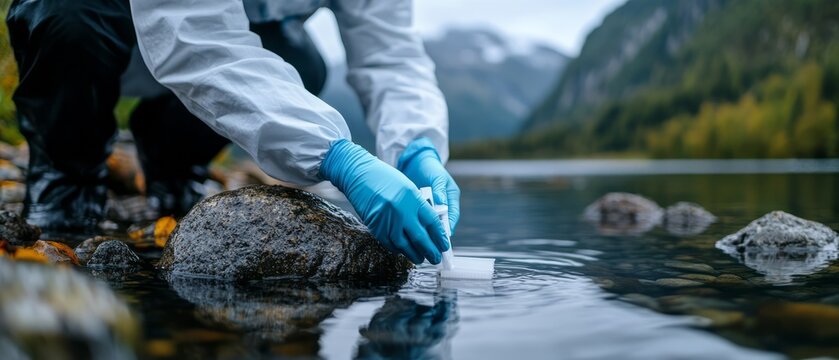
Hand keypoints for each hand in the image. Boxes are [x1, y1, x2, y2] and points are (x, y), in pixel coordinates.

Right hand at [320, 139, 448, 263]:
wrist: (360, 175)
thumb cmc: (385, 179)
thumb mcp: (408, 188)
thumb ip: (419, 206)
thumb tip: (430, 227)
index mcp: (413, 198)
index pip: (432, 222)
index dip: (440, 237)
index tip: (444, 245)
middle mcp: (401, 211)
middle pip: (420, 238)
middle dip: (430, 251)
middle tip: (436, 258)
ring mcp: (387, 220)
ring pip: (404, 245)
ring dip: (414, 255)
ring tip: (421, 259)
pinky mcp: (375, 227)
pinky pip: (390, 243)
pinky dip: (398, 250)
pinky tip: (404, 252)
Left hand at [397, 138, 459, 234]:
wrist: (416, 162)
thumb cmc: (430, 167)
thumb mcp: (437, 177)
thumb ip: (439, 190)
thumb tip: (442, 202)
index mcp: (451, 198)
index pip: (452, 215)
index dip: (449, 226)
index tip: (444, 235)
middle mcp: (443, 204)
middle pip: (442, 222)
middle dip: (437, 232)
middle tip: (431, 241)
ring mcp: (431, 207)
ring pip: (430, 222)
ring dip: (425, 228)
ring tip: (419, 236)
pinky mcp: (420, 208)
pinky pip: (420, 218)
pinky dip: (416, 222)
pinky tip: (410, 228)